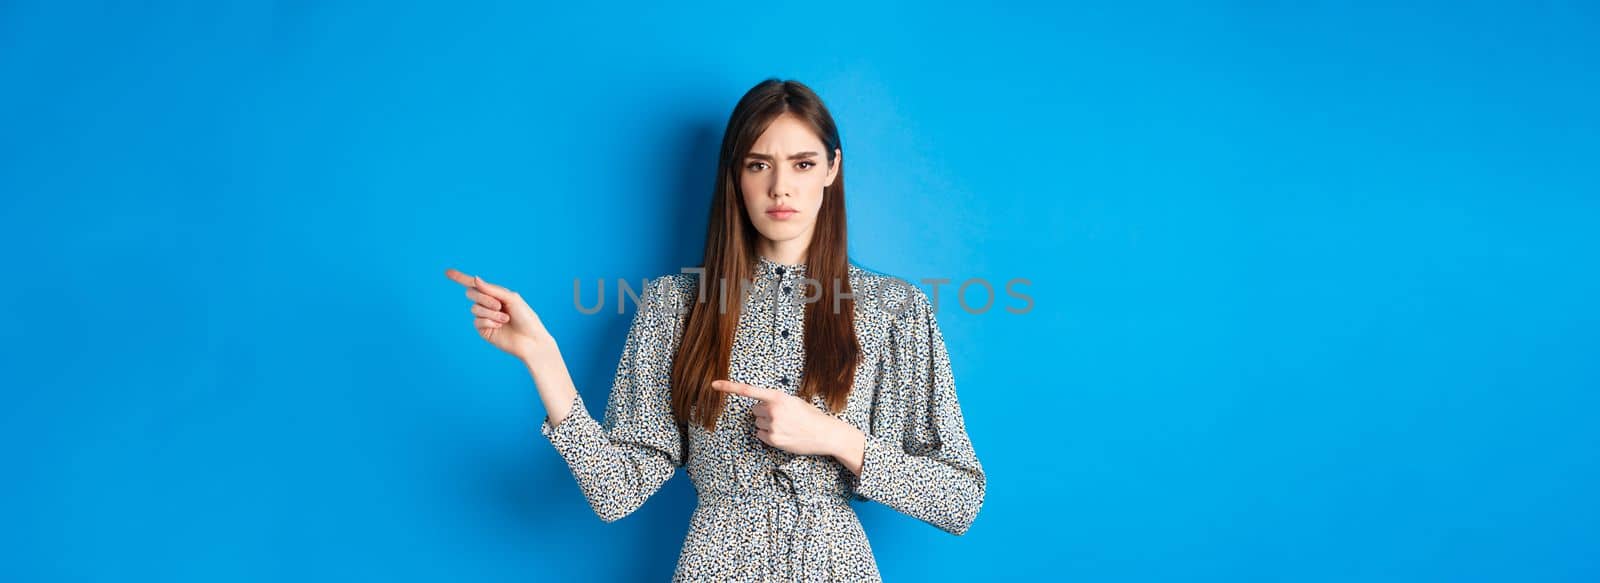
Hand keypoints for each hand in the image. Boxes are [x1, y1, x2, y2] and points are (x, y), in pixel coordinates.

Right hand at [444, 267, 555, 362]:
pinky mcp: (484, 330)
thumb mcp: (511, 298)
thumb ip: (492, 290)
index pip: (475, 284)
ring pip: (474, 309)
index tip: (447, 272)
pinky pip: (477, 321)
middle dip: (484, 298)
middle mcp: (488, 304)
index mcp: (495, 294)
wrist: (531, 339)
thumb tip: (475, 279)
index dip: (460, 278)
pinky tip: (499, 327)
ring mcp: (485, 317)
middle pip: (471, 294)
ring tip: (505, 319)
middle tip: (499, 305)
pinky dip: (489, 322)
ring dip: (490, 313)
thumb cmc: (525, 317)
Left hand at [711, 380, 850, 456]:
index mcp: (777, 396)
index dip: (729, 387)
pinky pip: (761, 435)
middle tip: (783, 416)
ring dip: (767, 424)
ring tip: (786, 426)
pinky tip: (784, 434)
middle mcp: (772, 410)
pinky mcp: (773, 440)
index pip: (748, 390)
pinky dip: (769, 435)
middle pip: (754, 411)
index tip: (714, 384)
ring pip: (758, 424)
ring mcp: (772, 426)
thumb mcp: (793, 401)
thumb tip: (758, 408)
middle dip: (764, 413)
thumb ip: (775, 401)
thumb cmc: (810, 415)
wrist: (824, 433)